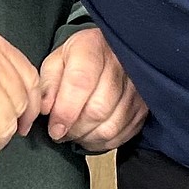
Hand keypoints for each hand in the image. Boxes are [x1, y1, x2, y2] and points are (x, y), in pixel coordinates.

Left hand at [39, 26, 147, 151]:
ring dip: (87, 137)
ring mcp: (136, 86)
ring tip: (75, 132)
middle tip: (61, 131)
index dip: (65, 111)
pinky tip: (91, 134)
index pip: (80, 82)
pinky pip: (122, 134)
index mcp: (92, 46)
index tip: (55, 128)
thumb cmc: (80, 58)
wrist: (112, 52)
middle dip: (74, 128)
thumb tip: (45, 109)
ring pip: (111, 126)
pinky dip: (103, 142)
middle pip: (97, 109)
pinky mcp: (143, 106)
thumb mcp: (57, 61)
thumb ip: (47, 84)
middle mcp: (119, 64)